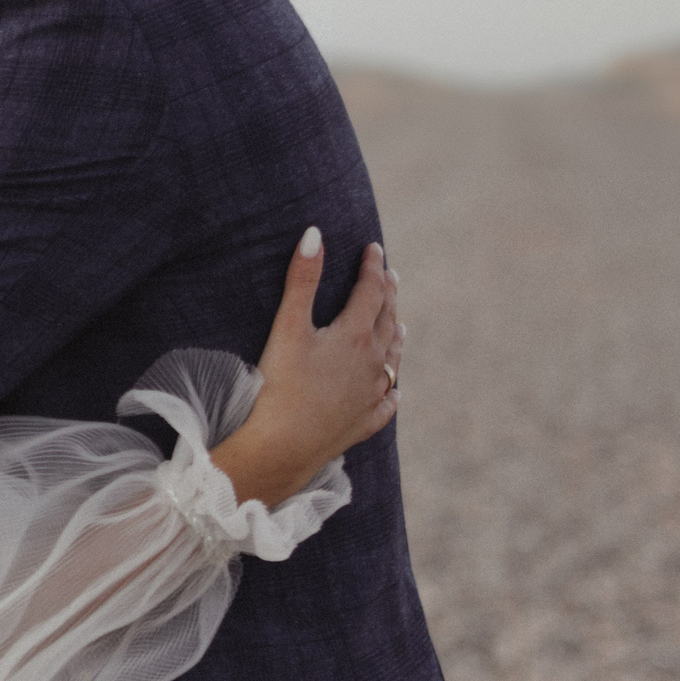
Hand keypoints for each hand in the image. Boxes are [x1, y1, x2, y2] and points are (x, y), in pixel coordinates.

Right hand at [212, 228, 403, 506]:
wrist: (283, 447)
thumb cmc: (279, 385)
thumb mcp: (287, 326)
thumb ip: (302, 280)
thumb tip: (315, 234)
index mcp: (355, 336)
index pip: (372, 291)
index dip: (372, 267)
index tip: (373, 249)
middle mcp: (372, 363)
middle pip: (388, 320)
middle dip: (389, 294)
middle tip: (390, 276)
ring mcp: (372, 394)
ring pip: (393, 358)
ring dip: (396, 335)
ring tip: (400, 324)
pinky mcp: (364, 422)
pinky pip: (387, 401)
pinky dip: (392, 388)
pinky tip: (393, 389)